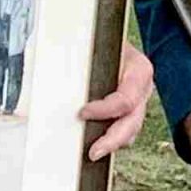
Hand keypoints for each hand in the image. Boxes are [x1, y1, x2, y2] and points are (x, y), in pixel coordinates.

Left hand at [80, 42, 153, 160]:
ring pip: (130, 131)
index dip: (104, 110)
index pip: (125, 99)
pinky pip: (123, 131)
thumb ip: (80, 60)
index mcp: (139, 71)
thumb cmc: (102, 40)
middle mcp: (142, 90)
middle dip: (113, 140)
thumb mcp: (96, 43)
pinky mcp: (129, 111)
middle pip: (133, 123)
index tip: (82, 113)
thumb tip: (49, 78)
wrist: (111, 38)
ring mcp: (138, 102)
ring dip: (112, 143)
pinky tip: (96, 144)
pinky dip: (110, 139)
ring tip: (92, 152)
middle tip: (93, 152)